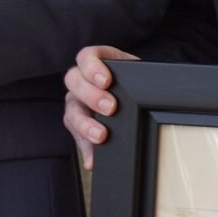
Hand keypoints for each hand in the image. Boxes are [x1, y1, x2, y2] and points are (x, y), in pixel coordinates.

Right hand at [61, 45, 137, 167]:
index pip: (86, 57)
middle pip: (74, 81)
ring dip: (85, 124)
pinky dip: (85, 148)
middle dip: (91, 95)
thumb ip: (134, 80)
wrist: (134, 97)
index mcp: (96, 62)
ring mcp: (76, 101)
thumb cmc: (132, 83)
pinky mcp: (77, 124)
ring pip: (71, 109)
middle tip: (110, 108)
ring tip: (101, 135)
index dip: (92, 67)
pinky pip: (75, 135)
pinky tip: (92, 159)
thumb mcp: (134, 76)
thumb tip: (145, 97)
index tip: (106, 81)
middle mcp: (81, 80)